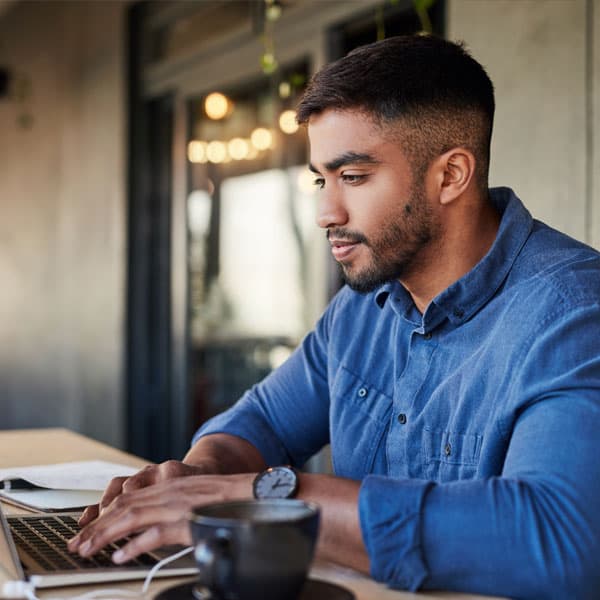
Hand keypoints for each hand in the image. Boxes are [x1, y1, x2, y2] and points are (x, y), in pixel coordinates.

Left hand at [68, 473, 254, 562]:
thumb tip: (146, 530)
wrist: (254, 491)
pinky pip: (157, 533)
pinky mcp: (189, 520)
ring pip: (133, 517)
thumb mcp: (192, 497)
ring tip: (88, 550)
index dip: (103, 514)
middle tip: (76, 544)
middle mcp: (169, 492)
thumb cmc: (226, 497)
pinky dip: (136, 544)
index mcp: (169, 486)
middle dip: (96, 526)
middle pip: (123, 506)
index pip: (127, 497)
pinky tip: (122, 555)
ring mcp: (178, 505)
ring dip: (106, 534)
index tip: (86, 529)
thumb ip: (171, 507)